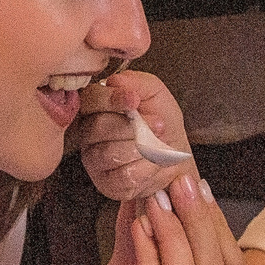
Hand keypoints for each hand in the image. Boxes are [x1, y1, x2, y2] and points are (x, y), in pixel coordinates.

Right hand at [71, 72, 191, 201]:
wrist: (176, 156)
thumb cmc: (161, 123)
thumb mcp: (156, 95)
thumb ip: (138, 82)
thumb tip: (116, 81)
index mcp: (96, 106)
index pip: (90, 99)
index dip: (111, 99)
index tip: (134, 100)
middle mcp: (88, 132)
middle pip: (98, 127)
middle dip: (133, 126)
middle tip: (158, 125)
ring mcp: (94, 159)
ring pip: (110, 153)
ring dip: (142, 148)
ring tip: (158, 144)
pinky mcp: (106, 183)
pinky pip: (123, 175)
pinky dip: (146, 168)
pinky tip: (154, 163)